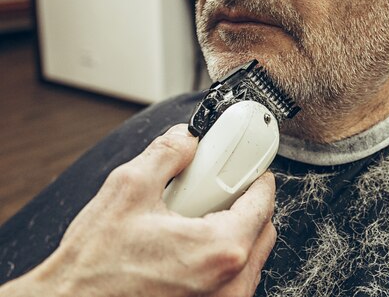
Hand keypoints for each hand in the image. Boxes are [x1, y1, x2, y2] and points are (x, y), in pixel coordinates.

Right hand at [1, 124, 275, 296]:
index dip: (257, 177)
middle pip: (262, 230)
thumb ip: (167, 153)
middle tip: (217, 191)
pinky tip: (187, 248)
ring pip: (250, 257)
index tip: (249, 168)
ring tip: (194, 221)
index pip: (263, 202)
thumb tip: (187, 139)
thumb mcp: (129, 189)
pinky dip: (221, 258)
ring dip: (234, 232)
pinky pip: (233, 279)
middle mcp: (230, 281)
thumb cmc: (93, 265)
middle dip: (246, 205)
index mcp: (220, 248)